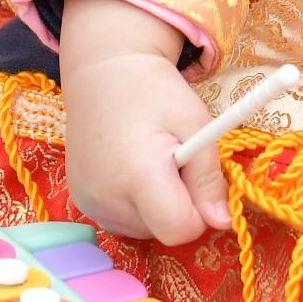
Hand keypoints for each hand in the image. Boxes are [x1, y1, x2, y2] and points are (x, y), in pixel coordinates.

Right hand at [56, 0, 229, 244]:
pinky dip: (135, 205)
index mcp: (137, 175)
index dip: (199, 210)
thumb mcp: (194, 123)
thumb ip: (209, 178)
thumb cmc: (153, 90)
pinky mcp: (80, 202)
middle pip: (163, 231)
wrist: (102, 71)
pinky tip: (129, 170)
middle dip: (179, 205)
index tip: (196, 178)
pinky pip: (123, 222)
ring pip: (145, 230)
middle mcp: (106, 197)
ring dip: (157, 207)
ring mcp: (88, 202)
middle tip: (172, 160)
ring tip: (148, 161)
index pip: (180, 230)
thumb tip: (222, 223)